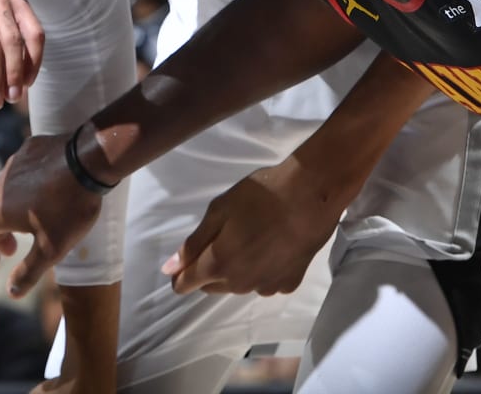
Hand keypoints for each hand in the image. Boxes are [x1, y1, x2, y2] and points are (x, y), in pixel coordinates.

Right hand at [0, 133, 104, 297]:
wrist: (91, 160)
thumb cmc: (70, 207)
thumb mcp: (51, 249)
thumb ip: (28, 273)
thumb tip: (11, 293)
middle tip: (13, 249)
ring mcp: (14, 163)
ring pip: (3, 191)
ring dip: (9, 211)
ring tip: (30, 222)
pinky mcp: (31, 148)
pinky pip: (19, 172)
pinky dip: (24, 188)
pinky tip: (45, 193)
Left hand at [162, 158, 338, 295]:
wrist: (311, 195)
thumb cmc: (261, 196)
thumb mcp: (219, 210)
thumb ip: (193, 243)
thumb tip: (170, 269)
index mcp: (219, 264)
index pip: (186, 284)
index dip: (179, 274)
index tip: (182, 261)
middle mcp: (241, 284)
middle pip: (212, 286)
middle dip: (208, 269)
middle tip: (220, 237)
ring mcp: (267, 286)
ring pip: (239, 285)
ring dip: (235, 270)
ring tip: (249, 239)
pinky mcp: (290, 283)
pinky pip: (266, 283)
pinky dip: (262, 271)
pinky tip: (272, 248)